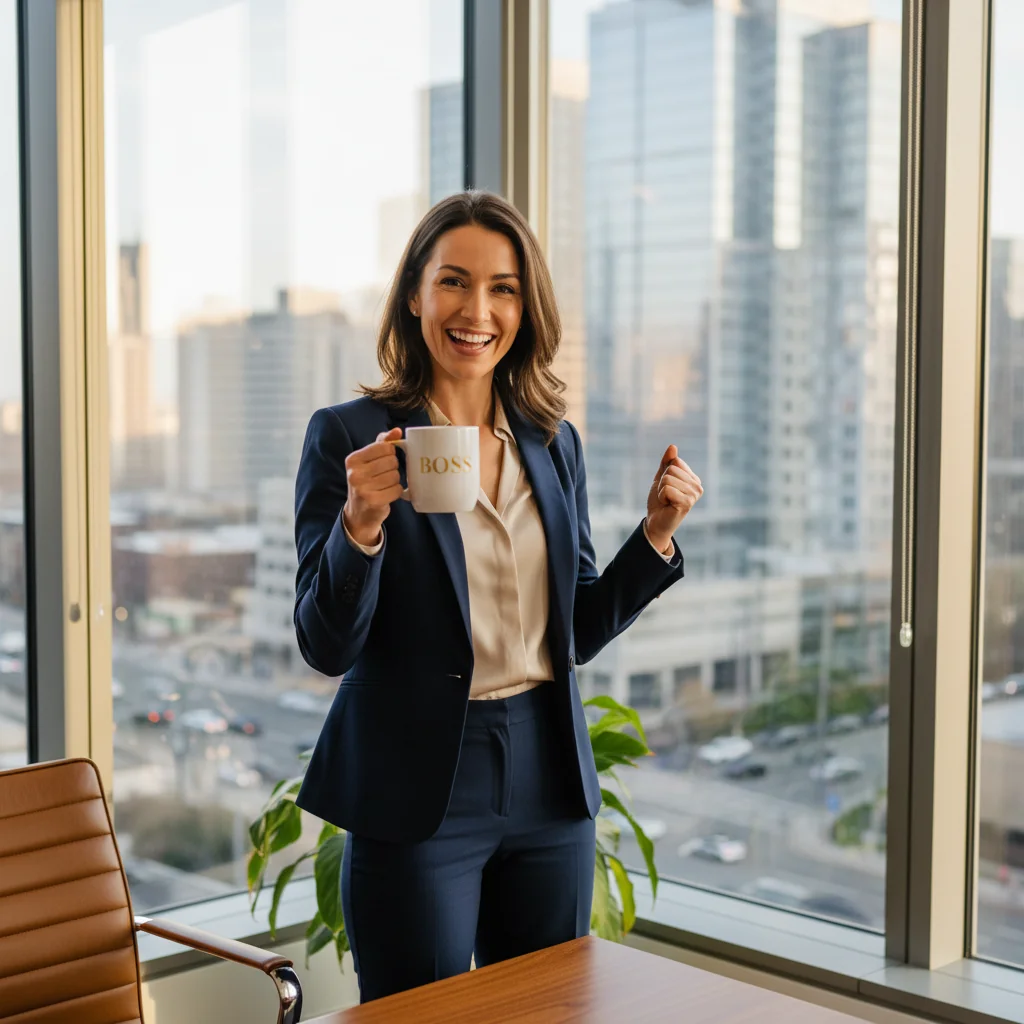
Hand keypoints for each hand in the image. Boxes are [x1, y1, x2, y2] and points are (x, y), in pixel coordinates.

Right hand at [343, 428, 404, 546]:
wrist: (359, 513)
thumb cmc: (366, 482)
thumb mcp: (368, 461)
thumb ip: (382, 443)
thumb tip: (397, 431)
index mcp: (353, 459)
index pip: (384, 447)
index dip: (390, 454)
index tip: (383, 461)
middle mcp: (354, 473)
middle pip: (392, 461)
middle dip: (393, 468)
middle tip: (383, 476)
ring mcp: (362, 488)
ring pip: (395, 475)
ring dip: (395, 481)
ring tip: (384, 486)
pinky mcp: (373, 501)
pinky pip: (397, 489)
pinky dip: (396, 492)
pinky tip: (387, 494)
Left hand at [646, 445, 702, 552]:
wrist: (655, 522)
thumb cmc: (659, 502)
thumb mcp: (661, 478)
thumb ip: (666, 463)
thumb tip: (673, 446)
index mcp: (693, 478)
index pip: (675, 461)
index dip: (665, 473)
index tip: (667, 487)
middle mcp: (697, 486)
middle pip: (672, 469)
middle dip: (662, 482)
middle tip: (665, 496)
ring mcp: (694, 495)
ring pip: (668, 478)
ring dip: (661, 490)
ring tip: (666, 500)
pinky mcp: (687, 503)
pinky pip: (667, 489)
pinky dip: (661, 496)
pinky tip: (667, 505)